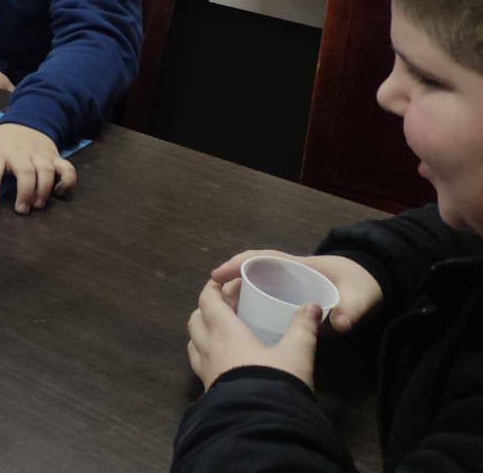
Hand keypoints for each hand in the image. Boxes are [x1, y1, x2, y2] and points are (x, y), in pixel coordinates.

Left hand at [0, 123, 72, 213]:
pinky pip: (66, 167)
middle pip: (25, 170)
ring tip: (38, 205)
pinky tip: (59, 193)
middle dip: (25, 191)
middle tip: (21, 210)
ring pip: (46, 169)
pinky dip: (67, 180)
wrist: (25, 121)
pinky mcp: (55, 156)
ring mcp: (39, 154)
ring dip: (44, 189)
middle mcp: (19, 152)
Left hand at [187, 279, 322, 390]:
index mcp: (225, 332)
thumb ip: (303, 327)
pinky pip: (199, 364)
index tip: (221, 281)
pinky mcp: (209, 389)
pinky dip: (205, 354)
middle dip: (207, 308)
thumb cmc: (275, 381)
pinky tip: (222, 360)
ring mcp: (205, 370)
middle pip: (196, 320)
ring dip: (203, 332)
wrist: (260, 423)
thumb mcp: (296, 352)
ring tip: (222, 331)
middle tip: (227, 306)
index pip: (208, 301)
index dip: (213, 288)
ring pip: (194, 342)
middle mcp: (209, 348)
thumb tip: (313, 305)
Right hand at [211, 250, 382, 334]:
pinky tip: (241, 325)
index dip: (236, 265)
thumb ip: (351, 310)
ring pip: (254, 287)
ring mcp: (288, 286)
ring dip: (236, 297)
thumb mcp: (360, 297)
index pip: (260, 259)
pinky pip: (263, 298)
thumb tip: (339, 324)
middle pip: (250, 273)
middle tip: (211, 304)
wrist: (375, 284)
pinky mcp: (291, 299)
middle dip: (229, 284)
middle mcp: (287, 274)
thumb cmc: (362, 285)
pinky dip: (249, 307)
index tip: (216, 277)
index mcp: (298, 266)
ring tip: (220, 316)